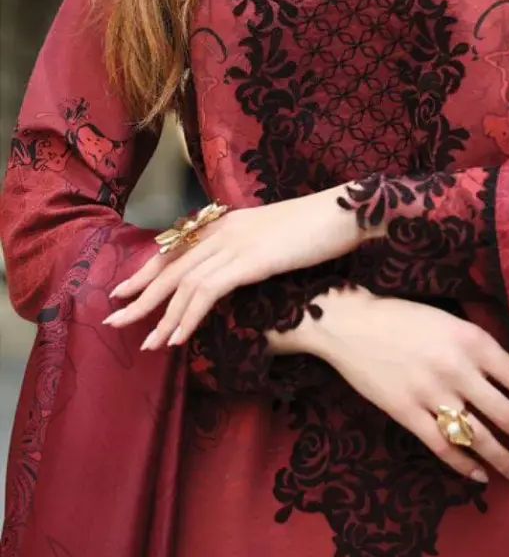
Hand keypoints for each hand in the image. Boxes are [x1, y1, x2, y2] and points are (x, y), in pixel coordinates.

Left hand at [102, 190, 358, 348]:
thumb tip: (244, 271)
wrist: (346, 213)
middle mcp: (225, 229)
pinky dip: (188, 317)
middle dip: (140, 295)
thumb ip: (254, 251)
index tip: (126, 289)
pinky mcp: (248, 260)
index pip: (178, 247)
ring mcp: (235, 243)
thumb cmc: (321, 228)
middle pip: (171, 265)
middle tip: (114, 320)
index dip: (149, 270)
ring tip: (147, 343)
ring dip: (162, 316)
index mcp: (229, 222)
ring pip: (183, 283)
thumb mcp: (278, 237)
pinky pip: (206, 293)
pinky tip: (178, 338)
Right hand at [273, 288, 508, 485]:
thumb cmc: (402, 317)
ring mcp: (431, 393)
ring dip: (502, 459)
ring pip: (477, 436)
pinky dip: (463, 465)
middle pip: (504, 412)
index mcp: (471, 338)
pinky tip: (478, 476)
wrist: (350, 324)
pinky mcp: (406, 413)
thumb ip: (477, 345)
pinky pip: (442, 446)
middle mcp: (457, 368)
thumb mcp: (449, 319)